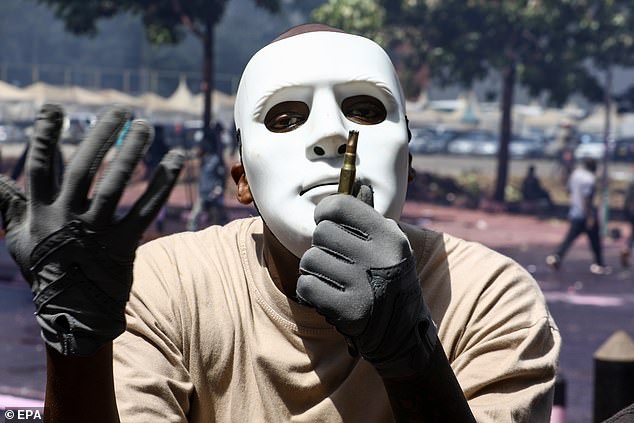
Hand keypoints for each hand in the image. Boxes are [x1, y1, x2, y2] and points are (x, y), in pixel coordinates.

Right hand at [0, 104, 183, 355]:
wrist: (73, 313)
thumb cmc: (46, 267)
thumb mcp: (17, 236)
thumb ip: (8, 203)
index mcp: (40, 213)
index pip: (40, 166)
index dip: (45, 136)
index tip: (55, 109)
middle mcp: (67, 218)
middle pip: (84, 168)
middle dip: (101, 135)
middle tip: (120, 109)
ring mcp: (96, 232)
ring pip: (115, 184)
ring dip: (132, 153)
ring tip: (145, 127)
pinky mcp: (124, 244)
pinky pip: (146, 209)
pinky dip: (162, 184)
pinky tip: (175, 159)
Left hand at [296, 189, 436, 378]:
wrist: (402, 331)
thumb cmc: (387, 279)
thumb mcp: (389, 245)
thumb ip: (366, 219)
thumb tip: (347, 186)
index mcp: (389, 235)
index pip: (339, 206)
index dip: (324, 213)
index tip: (326, 223)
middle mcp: (380, 257)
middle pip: (320, 234)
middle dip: (320, 247)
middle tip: (333, 259)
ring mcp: (365, 284)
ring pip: (309, 260)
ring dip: (313, 270)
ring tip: (330, 279)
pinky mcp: (350, 310)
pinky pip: (306, 286)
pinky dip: (309, 290)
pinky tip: (325, 295)